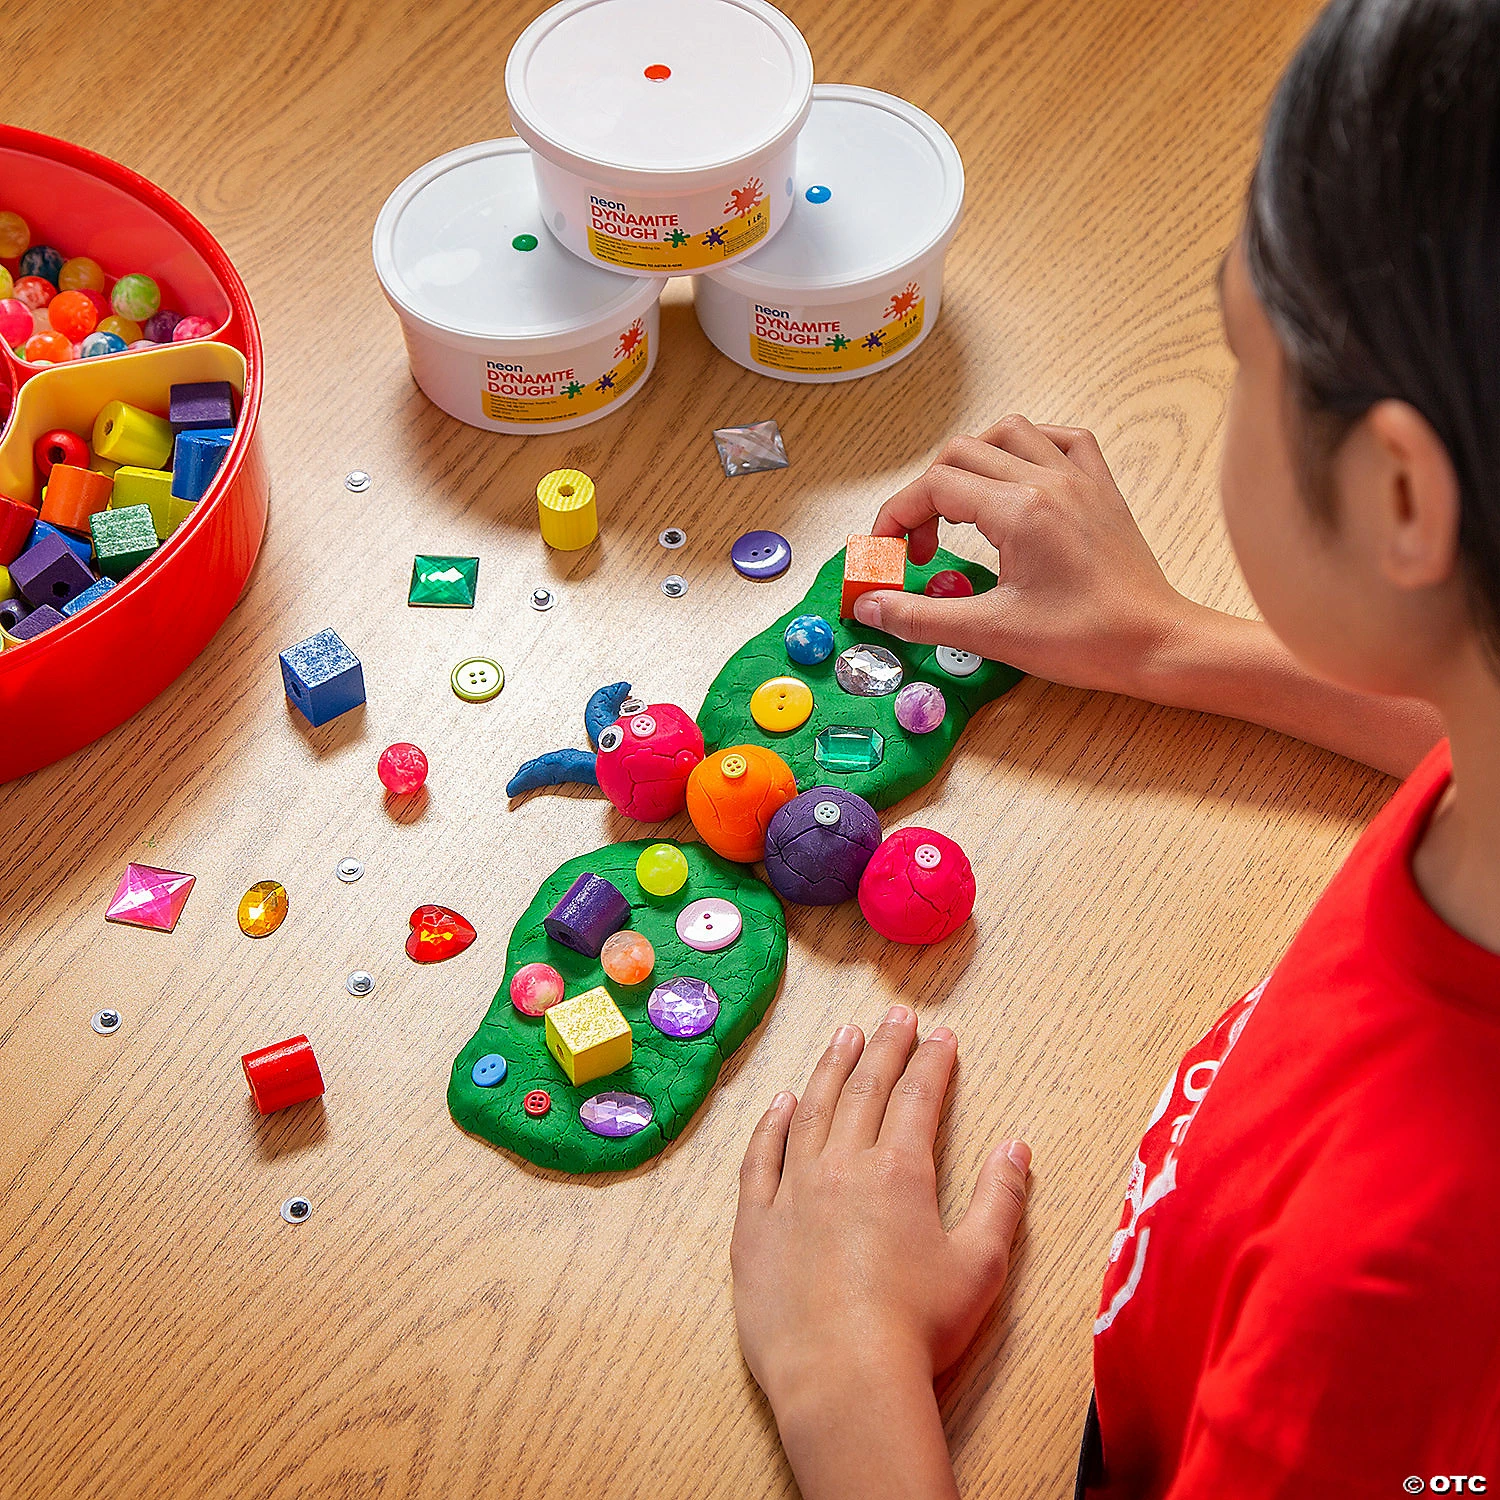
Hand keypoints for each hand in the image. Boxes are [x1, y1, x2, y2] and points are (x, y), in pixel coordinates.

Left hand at [732, 1006, 1030, 1434]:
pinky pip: (761, 1158)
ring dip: (830, 1069)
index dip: (932, 1062)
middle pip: (865, 1089)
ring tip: (843, 1037)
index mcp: (899, 1172)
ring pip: (811, 1111)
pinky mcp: (756, 1223)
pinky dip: (771, 1124)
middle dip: (884, 1047)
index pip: (917, 1097)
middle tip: (895, 1017)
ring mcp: (793, 1191)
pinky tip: (781, 1102)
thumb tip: (1016, 1147)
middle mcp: (842, 1166)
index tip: (941, 1035)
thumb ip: (1000, 1200)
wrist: (843, 1378)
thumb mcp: (980, 1266)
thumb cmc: (918, 1330)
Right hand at [855, 414, 1204, 697]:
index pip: (935, 487)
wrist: (1157, 645)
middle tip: (920, 548)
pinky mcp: (1101, 490)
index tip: (887, 552)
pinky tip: (1016, 480)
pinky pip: (1062, 440)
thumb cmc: (1087, 640)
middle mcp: (1049, 481)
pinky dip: (1029, 449)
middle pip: (961, 454)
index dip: (896, 516)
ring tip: (959, 508)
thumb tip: (870, 606)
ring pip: (1009, 433)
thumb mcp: (991, 633)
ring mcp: (1079, 480)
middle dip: (925, 496)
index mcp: (1020, 510)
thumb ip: (921, 617)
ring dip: (971, 461)